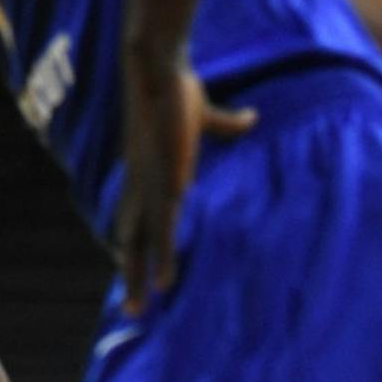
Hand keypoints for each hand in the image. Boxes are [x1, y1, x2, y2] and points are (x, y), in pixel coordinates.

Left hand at [114, 59, 255, 315]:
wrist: (158, 71)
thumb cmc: (177, 88)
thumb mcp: (203, 115)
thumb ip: (226, 122)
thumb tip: (251, 118)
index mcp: (143, 171)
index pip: (134, 217)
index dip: (132, 243)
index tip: (131, 269)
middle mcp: (139, 184)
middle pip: (129, 238)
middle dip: (130, 272)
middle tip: (133, 310)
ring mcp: (149, 186)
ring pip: (140, 242)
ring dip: (139, 276)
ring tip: (139, 310)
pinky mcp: (165, 183)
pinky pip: (163, 229)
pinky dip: (162, 257)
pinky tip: (163, 281)